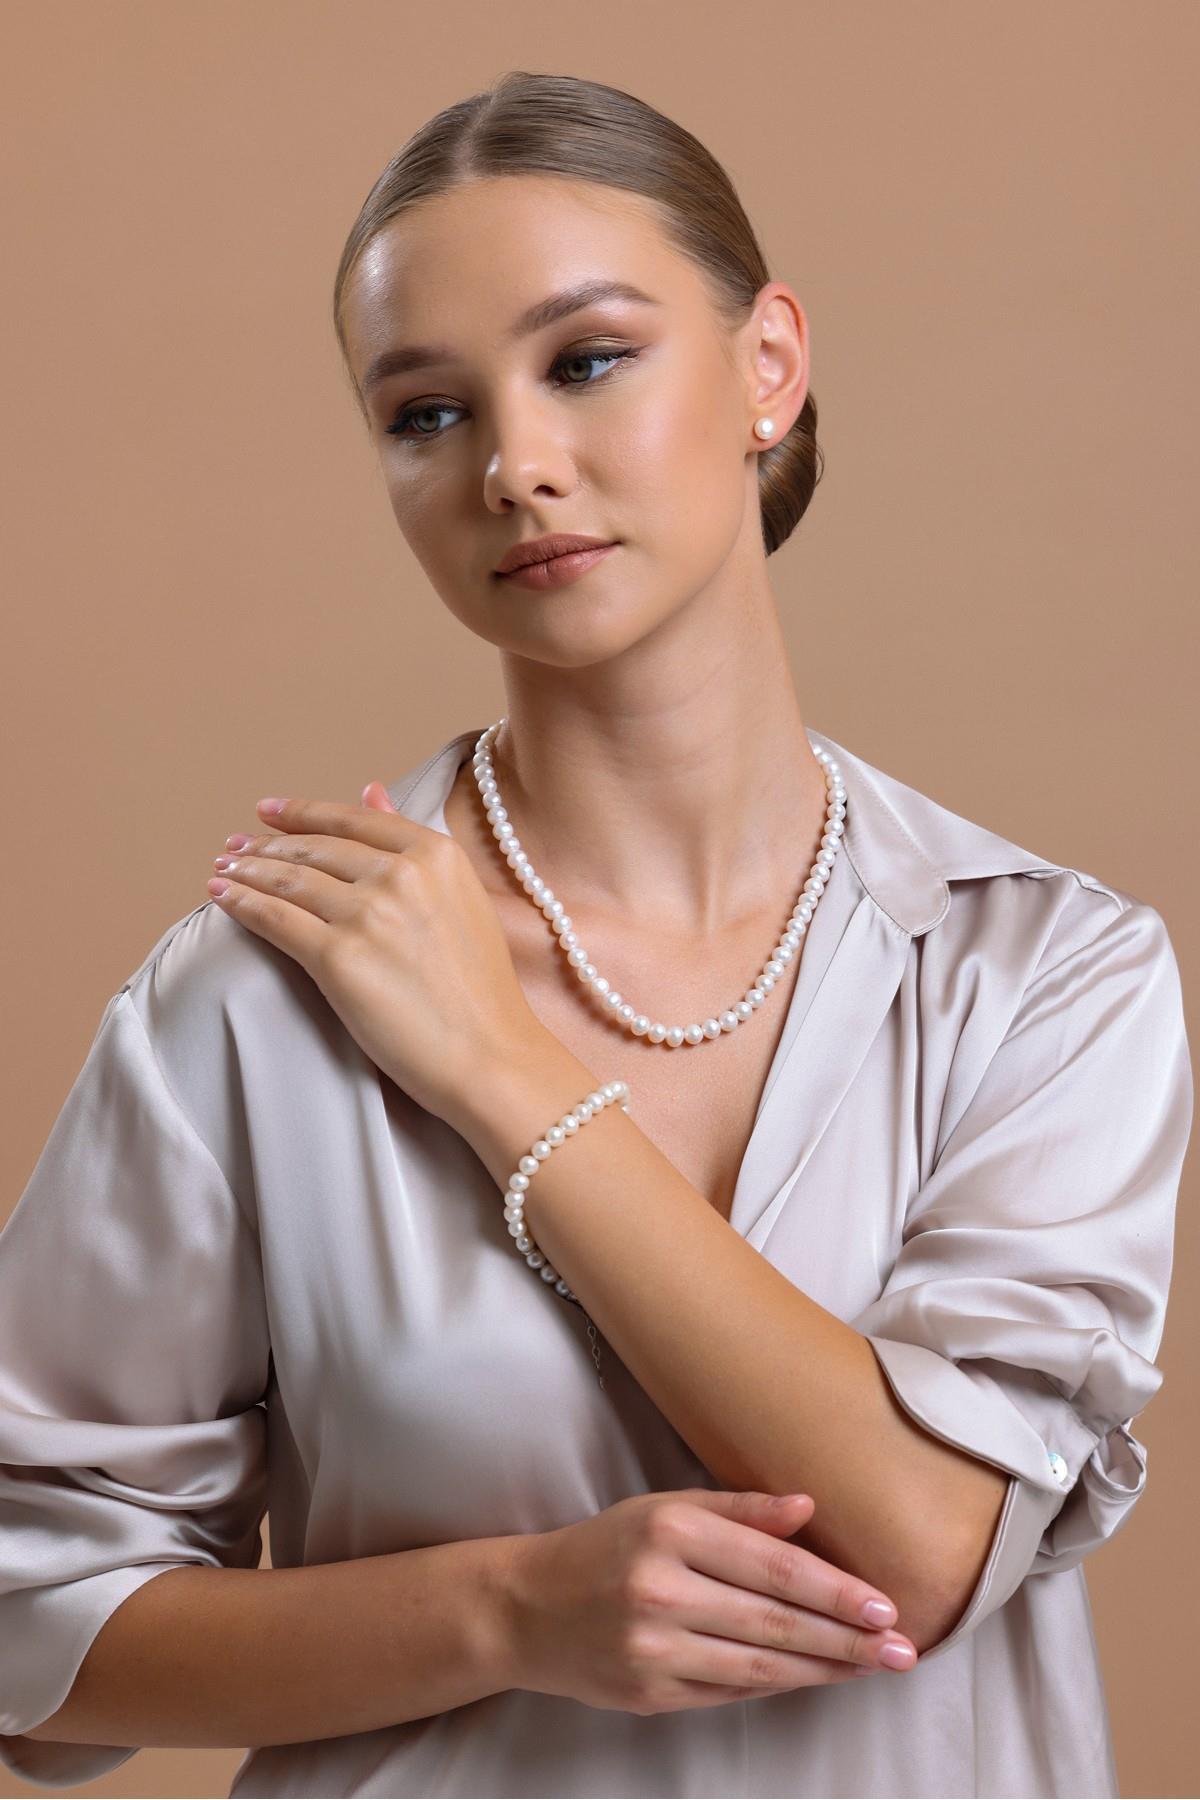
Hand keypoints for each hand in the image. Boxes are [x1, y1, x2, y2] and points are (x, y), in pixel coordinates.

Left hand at [206, 781, 540, 1123]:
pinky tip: (221, 898)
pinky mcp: (338, 957)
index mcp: (436, 854)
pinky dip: (241, 904)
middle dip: (266, 845)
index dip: (302, 812)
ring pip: (289, 880)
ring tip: (222, 870)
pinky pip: (276, 919)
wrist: (489, 1054)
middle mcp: (401, 874)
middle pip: (315, 849)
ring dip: (246, 871)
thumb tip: (371, 789)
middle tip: (234, 847)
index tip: (268, 811)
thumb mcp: (460, 897)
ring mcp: (368, 913)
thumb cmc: (480, 989)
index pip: (352, 819)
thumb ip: (412, 842)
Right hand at [499, 1488, 917, 1715]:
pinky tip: (815, 1676)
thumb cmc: (607, 1548)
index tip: (884, 1604)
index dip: (834, 1589)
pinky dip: (779, 1682)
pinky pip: (731, 1690)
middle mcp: (661, 1590)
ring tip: (874, 1666)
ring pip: (760, 1662)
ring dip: (826, 1668)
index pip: (772, 1566)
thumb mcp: (664, 1509)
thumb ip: (739, 1510)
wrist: (528, 1608)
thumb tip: (808, 1508)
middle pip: (774, 1619)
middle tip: (902, 1647)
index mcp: (670, 1532)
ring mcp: (654, 1649)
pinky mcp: (650, 1693)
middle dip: (847, 1637)